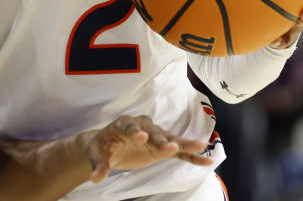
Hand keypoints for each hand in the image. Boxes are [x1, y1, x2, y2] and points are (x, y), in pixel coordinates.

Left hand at [85, 115, 212, 182]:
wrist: (108, 145)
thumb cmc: (101, 147)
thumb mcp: (95, 155)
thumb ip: (98, 166)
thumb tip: (96, 177)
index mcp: (123, 124)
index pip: (130, 127)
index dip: (136, 131)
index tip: (142, 136)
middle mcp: (142, 126)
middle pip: (154, 133)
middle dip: (162, 140)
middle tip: (171, 146)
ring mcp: (154, 136)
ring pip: (170, 139)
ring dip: (184, 144)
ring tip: (201, 145)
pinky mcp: (162, 147)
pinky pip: (179, 152)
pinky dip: (191, 156)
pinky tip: (207, 160)